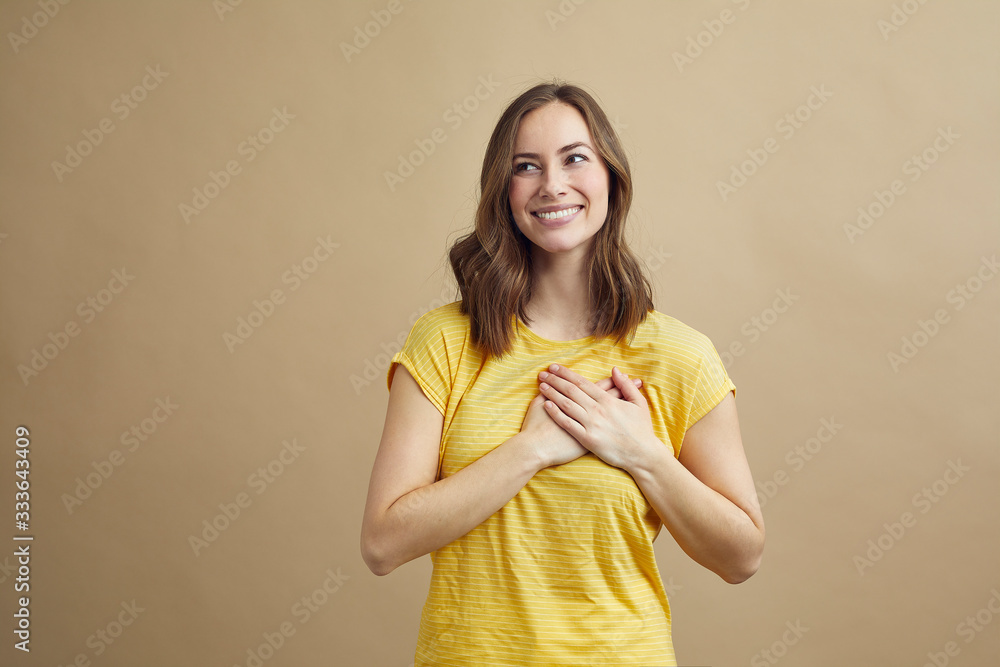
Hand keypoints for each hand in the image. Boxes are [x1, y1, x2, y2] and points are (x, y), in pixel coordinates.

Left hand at [537, 364, 658, 470]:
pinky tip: (546, 405)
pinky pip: (568, 424)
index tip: (555, 367)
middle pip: (571, 391)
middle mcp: (597, 410)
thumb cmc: (641, 429)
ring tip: (541, 385)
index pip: (583, 382)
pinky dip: (556, 413)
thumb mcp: (639, 403)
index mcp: (608, 400)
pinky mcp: (587, 439)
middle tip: (543, 373)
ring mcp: (591, 425)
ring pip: (567, 404)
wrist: (642, 455)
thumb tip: (615, 370)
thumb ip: (626, 385)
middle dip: (555, 380)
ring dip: (552, 393)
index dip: (567, 373)